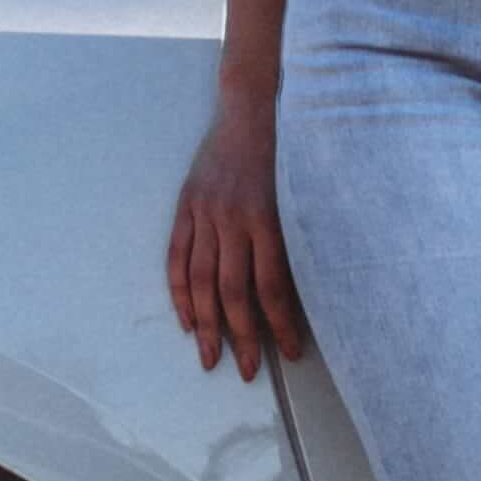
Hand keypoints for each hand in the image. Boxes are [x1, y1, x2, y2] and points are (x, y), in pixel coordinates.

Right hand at [165, 96, 306, 379]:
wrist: (251, 108)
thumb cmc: (287, 154)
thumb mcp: (301, 195)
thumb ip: (296, 240)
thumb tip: (299, 295)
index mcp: (268, 218)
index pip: (272, 286)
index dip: (280, 324)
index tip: (289, 353)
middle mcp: (233, 218)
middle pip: (234, 291)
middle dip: (242, 336)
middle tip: (249, 372)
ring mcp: (205, 213)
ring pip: (202, 280)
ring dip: (206, 325)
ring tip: (210, 359)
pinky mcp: (186, 207)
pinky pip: (178, 258)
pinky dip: (181, 292)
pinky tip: (187, 319)